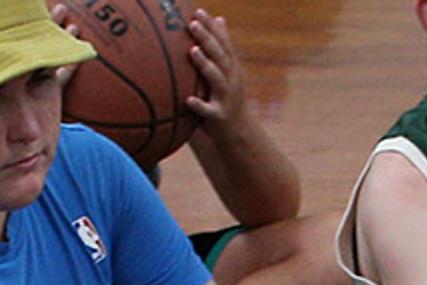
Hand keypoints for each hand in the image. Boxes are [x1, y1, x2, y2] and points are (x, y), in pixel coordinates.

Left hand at [180, 8, 250, 131]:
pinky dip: (199, 105)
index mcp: (231, 68)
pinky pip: (208, 111)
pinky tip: (188, 99)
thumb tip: (219, 18)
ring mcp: (225, 98)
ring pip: (217, 79)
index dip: (211, 27)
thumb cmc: (227, 96)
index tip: (198, 11)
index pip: (222, 43)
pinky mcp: (219, 117)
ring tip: (193, 51)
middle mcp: (231, 80)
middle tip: (193, 24)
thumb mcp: (228, 70)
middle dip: (207, 39)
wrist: (237, 132)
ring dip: (205, 65)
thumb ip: (222, 46)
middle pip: (220, 56)